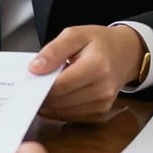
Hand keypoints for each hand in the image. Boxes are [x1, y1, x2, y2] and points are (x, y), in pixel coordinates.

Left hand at [29, 24, 143, 120]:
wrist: (125, 53)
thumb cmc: (99, 41)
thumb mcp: (75, 34)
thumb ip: (53, 50)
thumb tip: (34, 68)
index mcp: (97, 66)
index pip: (61, 85)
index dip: (41, 85)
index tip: (27, 80)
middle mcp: (102, 90)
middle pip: (61, 101)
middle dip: (41, 95)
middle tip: (28, 87)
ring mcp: (103, 105)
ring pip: (64, 112)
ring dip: (48, 105)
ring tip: (39, 91)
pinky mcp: (100, 113)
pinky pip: (72, 117)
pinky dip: (59, 110)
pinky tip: (53, 98)